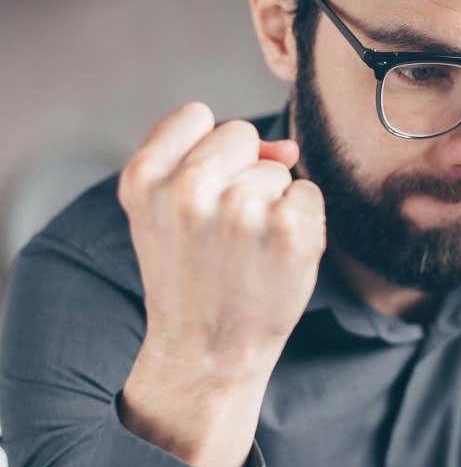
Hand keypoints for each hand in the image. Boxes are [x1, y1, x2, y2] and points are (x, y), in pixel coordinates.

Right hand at [118, 102, 325, 384]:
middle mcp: (188, 189)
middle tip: (226, 232)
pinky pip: (309, 194)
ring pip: (278, 170)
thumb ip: (205, 159)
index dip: (208, 151)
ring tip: (248, 252)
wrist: (208, 351)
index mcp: (145, 178)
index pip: (196, 115)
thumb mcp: (165, 212)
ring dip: (273, 205)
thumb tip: (287, 148)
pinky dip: (304, 224)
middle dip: (243, 174)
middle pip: (241, 135)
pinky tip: (277, 258)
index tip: (201, 194)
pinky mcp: (288, 231)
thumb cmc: (193, 276)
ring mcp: (241, 209)